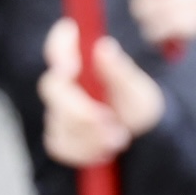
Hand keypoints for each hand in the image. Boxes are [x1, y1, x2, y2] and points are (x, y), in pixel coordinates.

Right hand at [39, 18, 163, 165]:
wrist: (143, 140)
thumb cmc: (139, 107)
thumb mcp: (138, 91)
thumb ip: (120, 71)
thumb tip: (104, 46)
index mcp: (84, 63)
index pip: (60, 44)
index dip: (59, 49)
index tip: (72, 67)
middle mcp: (66, 84)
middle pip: (52, 88)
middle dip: (80, 109)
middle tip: (109, 121)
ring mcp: (58, 111)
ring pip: (58, 121)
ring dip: (90, 134)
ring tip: (118, 137)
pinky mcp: (59, 136)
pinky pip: (60, 145)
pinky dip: (85, 150)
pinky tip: (104, 149)